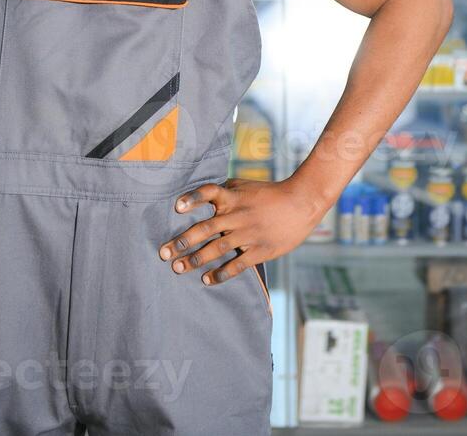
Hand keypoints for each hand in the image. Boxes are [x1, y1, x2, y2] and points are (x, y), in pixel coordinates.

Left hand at [157, 177, 323, 284]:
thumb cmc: (270, 193)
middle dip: (183, 242)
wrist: (302, 202)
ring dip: (196, 259)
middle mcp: (238, 215)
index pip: (209, 193)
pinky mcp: (260, 250)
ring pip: (217, 249)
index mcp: (233, 198)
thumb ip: (224, 191)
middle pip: (205, 228)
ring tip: (179, 268)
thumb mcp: (246, 185)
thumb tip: (202, 196)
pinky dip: (221, 273)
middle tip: (164, 253)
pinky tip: (207, 280)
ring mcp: (249, 234)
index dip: (193, 199)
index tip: (177, 207)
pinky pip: (237, 264)